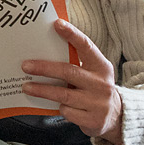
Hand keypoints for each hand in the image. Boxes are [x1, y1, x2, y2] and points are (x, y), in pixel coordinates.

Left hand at [21, 18, 123, 143]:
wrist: (118, 117)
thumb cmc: (96, 89)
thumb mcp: (93, 73)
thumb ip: (77, 63)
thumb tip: (45, 50)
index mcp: (101, 66)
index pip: (86, 46)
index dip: (72, 34)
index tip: (56, 24)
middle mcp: (101, 83)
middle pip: (68, 71)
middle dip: (44, 68)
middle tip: (25, 66)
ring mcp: (98, 103)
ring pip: (63, 94)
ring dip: (42, 90)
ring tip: (26, 86)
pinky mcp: (92, 120)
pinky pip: (67, 112)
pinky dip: (58, 108)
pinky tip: (54, 105)